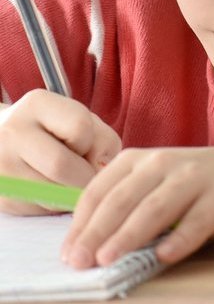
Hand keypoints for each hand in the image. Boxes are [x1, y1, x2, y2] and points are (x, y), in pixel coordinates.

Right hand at [0, 90, 119, 209]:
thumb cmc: (51, 130)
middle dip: (84, 178)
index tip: (87, 149)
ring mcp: (0, 164)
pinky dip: (52, 204)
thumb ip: (101, 139)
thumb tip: (102, 171)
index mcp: (37, 105)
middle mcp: (12, 131)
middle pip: (61, 166)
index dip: (92, 144)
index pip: (80, 128)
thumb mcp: (78, 120)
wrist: (1, 140)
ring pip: (49, 193)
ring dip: (70, 194)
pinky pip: (36, 209)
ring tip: (67, 182)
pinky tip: (49, 189)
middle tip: (87, 178)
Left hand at [62, 144, 213, 267]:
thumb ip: (129, 205)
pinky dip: (180, 238)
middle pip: (123, 200)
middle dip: (97, 232)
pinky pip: (199, 220)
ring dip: (128, 235)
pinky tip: (164, 255)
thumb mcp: (158, 183)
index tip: (68, 253)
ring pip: (155, 208)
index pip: (100, 191)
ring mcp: (197, 177)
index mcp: (140, 160)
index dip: (81, 224)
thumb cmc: (200, 183)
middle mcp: (165, 162)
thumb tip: (90, 246)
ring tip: (108, 260)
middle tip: (79, 262)